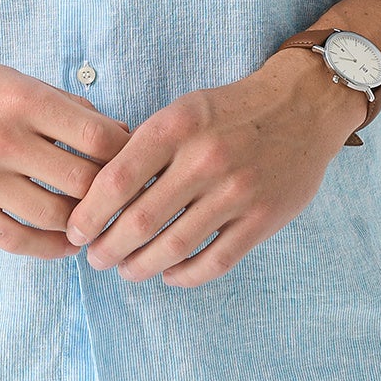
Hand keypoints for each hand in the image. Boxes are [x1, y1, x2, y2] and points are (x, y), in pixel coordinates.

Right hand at [0, 58, 132, 258]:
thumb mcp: (16, 80)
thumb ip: (65, 107)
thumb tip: (120, 134)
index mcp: (23, 100)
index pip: (98, 137)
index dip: (126, 155)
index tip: (135, 165)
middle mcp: (2, 138)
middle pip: (82, 181)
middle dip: (109, 195)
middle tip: (122, 203)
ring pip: (53, 216)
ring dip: (81, 224)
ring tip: (94, 224)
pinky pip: (16, 239)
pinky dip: (49, 247)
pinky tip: (65, 244)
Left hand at [63, 52, 365, 286]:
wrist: (305, 105)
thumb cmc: (232, 110)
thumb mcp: (184, 109)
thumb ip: (145, 146)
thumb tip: (98, 194)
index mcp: (177, 126)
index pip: (116, 181)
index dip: (88, 214)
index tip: (76, 232)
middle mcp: (205, 158)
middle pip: (139, 221)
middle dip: (108, 249)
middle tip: (95, 260)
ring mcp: (237, 191)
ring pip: (174, 247)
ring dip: (141, 267)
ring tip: (127, 271)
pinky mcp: (263, 218)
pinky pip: (215, 261)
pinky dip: (185, 275)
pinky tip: (170, 274)